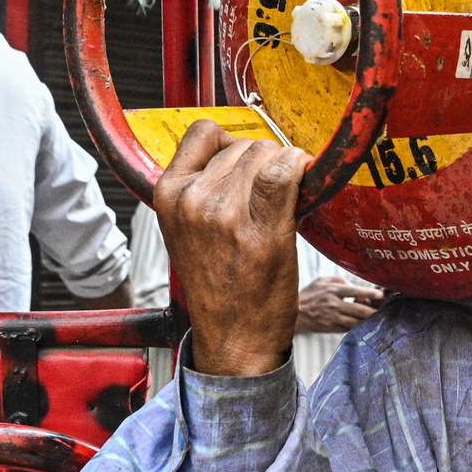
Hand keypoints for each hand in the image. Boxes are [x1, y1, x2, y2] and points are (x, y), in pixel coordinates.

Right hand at [152, 118, 307, 377]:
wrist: (233, 339)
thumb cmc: (219, 286)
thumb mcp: (189, 230)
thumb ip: (204, 188)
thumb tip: (247, 151)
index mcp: (167, 195)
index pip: (202, 132)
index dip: (232, 143)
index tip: (248, 165)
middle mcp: (191, 200)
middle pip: (242, 144)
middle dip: (263, 161)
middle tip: (271, 195)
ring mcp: (224, 213)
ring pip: (266, 154)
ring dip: (284, 168)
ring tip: (284, 200)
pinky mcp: (261, 228)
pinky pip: (285, 172)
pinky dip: (300, 169)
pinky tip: (304, 186)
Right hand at [295, 275, 382, 334]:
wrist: (294, 314)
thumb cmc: (310, 295)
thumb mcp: (322, 281)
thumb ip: (340, 280)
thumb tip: (356, 288)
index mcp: (332, 291)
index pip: (354, 291)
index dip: (369, 293)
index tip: (380, 294)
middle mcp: (333, 305)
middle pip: (359, 309)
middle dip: (373, 311)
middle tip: (385, 310)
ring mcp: (333, 318)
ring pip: (356, 321)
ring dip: (368, 320)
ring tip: (379, 318)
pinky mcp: (332, 329)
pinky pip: (350, 328)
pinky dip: (359, 327)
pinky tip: (366, 324)